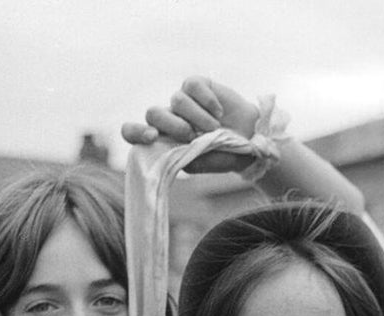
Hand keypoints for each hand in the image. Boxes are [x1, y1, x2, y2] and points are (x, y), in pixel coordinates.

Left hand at [122, 76, 259, 174]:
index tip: (152, 136)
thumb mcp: (205, 163)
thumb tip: (170, 150)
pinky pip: (192, 85)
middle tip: (191, 135)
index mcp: (163, 140)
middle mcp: (169, 119)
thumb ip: (186, 158)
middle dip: (172, 125)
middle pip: (153, 112)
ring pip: (177, 100)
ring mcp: (183, 101)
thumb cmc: (225, 154)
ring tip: (214, 128)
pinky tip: (219, 111)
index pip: (133, 132)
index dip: (135, 131)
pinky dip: (206, 99)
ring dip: (197, 116)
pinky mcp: (199, 85)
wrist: (250, 139)